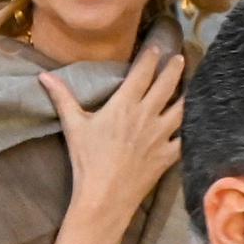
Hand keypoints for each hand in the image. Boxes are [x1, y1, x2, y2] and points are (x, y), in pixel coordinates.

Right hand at [41, 49, 184, 243]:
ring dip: (187, 94)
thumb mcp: (73, 125)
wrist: (105, 195)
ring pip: (181, 108)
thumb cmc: (87, 159)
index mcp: (124, 104)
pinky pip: (187, 137)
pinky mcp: (169, 155)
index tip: (157, 47)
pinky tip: (200, 121)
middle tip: (179, 57)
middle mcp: (147, 115)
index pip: (142, 74)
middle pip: (166, 86)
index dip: (150, 58)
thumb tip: (44, 76)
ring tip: (192, 84)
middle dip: (174, 69)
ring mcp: (161, 135)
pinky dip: (194, 128)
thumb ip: (62, 97)